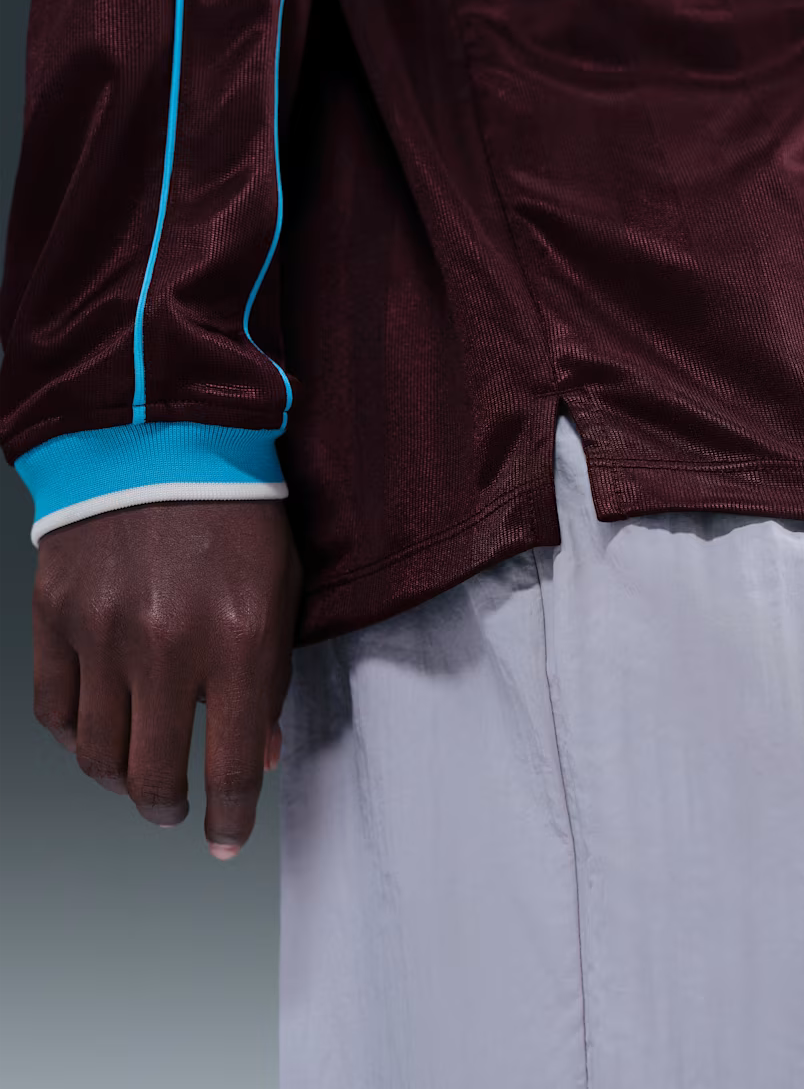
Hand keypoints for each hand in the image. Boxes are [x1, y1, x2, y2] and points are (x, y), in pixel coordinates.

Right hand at [31, 499, 301, 859]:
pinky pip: (54, 710)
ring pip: (98, 755)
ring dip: (120, 780)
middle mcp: (166, 646)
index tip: (225, 837)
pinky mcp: (54, 617)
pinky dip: (75, 736)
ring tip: (137, 773)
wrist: (161, 437)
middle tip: (177, 808)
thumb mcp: (280, 591)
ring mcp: (102, 634)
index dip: (229, 818)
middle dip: (170, 809)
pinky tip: (97, 731)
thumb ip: (270, 678)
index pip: (230, 766)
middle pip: (153, 777)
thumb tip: (257, 756)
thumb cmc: (235, 512)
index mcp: (238, 640)